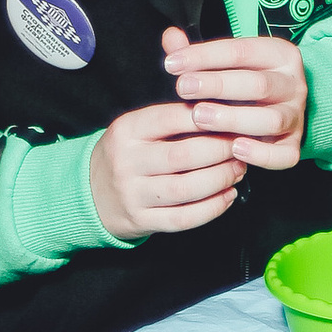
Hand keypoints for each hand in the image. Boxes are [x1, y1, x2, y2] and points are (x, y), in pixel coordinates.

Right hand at [89, 97, 243, 243]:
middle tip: (241, 147)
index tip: (232, 117)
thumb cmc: (127, 156)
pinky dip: (212, 208)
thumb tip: (222, 111)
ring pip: (186, 189)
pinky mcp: (141, 220)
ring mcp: (132, 194)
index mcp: (126, 131)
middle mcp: (126, 162)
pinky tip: (228, 196)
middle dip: (221, 151)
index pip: (172, 118)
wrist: (90, 193)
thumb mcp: (136, 130)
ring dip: (221, 179)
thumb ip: (171, 120)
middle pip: (184, 155)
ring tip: (238, 170)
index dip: (208, 118)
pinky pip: (184, 218)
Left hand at [163, 29, 307, 172]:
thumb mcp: (226, 64)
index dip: (205, 56)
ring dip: (233, 118)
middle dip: (218, 86)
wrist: (278, 110)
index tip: (172, 64)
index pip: (242, 51)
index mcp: (280, 55)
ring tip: (199, 116)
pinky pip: (283, 155)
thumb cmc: (244, 84)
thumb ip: (198, 54)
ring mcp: (296, 117)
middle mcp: (293, 85)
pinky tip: (234, 148)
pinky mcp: (293, 146)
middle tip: (183, 88)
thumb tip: (171, 38)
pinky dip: (261, 154)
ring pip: (271, 120)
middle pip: (258, 84)